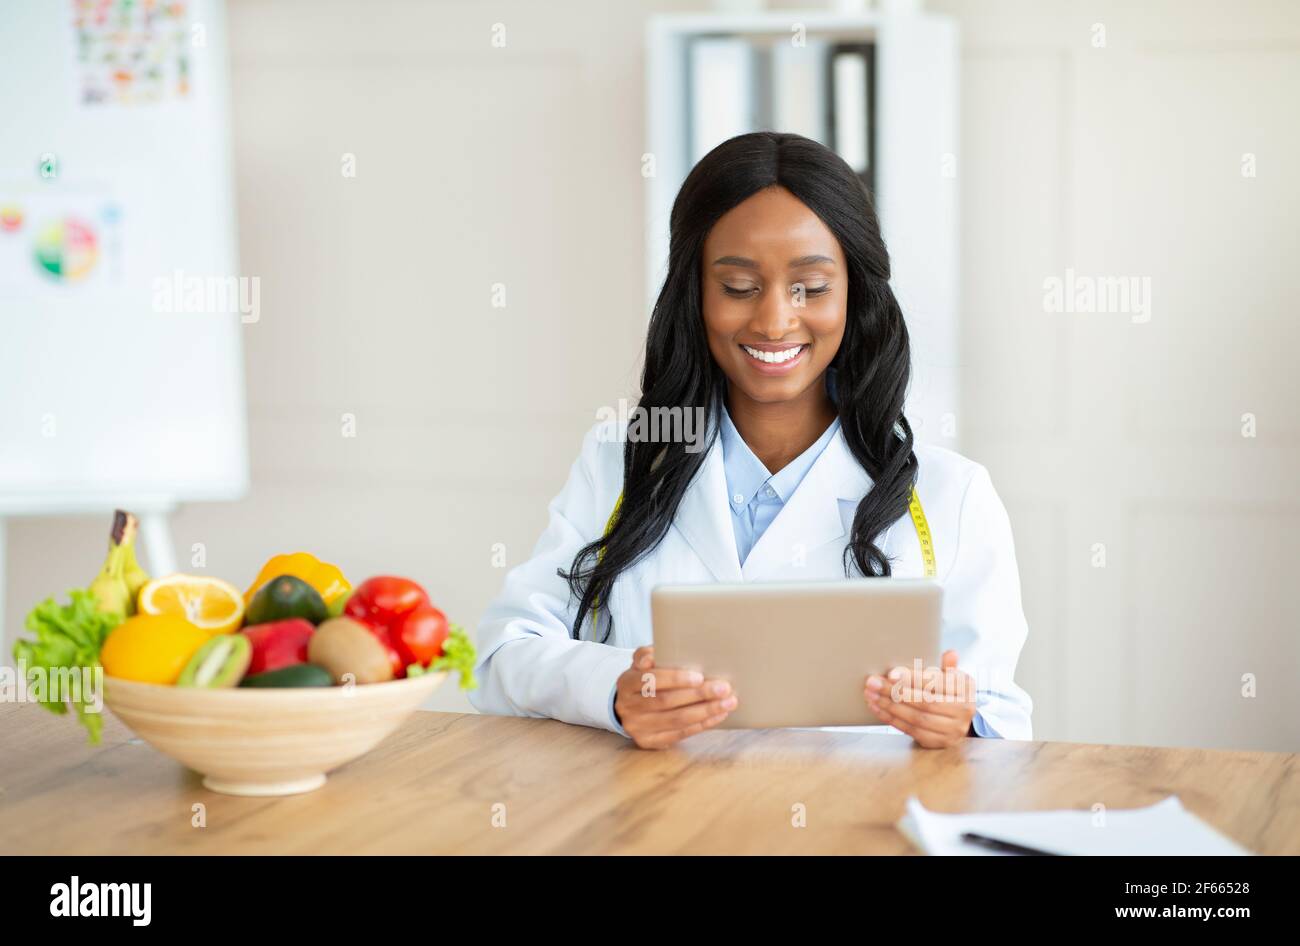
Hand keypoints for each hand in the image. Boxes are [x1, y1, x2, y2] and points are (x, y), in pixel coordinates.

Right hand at [614, 646, 737, 748]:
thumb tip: (656, 654)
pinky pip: (679, 734)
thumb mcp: (641, 663)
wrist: (628, 705)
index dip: (675, 678)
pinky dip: (702, 724)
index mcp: (626, 683)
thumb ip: (648, 654)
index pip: (651, 680)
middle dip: (698, 695)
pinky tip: (718, 716)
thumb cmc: (644, 679)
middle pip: (666, 701)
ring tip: (728, 703)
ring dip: (706, 711)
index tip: (700, 676)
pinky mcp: (649, 741)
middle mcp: (629, 706)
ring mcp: (638, 727)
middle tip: (723, 688)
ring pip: (676, 720)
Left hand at [864, 650, 975, 748]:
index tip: (891, 674)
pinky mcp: (938, 742)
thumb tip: (950, 653)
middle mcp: (964, 712)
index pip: (936, 684)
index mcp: (966, 690)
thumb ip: (948, 666)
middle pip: (924, 702)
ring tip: (870, 694)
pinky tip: (877, 707)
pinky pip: (910, 730)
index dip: (913, 679)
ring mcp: (952, 730)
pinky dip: (891, 718)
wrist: (957, 719)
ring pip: (916, 718)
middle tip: (873, 682)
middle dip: (895, 692)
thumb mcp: (952, 676)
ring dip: (889, 706)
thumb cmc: (948, 691)